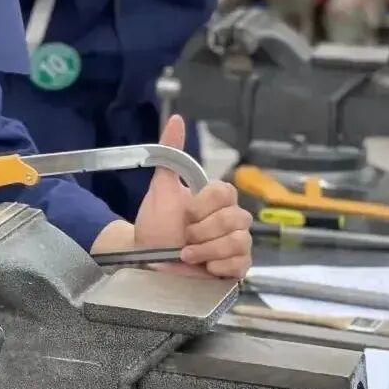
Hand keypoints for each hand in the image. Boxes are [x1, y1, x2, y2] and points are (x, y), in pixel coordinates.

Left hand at [133, 116, 252, 278]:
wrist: (146, 261)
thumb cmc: (155, 225)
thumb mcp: (160, 189)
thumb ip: (169, 155)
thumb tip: (176, 119)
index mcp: (215, 200)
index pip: (226, 192)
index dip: (203, 205)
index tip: (184, 213)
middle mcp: (230, 220)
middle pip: (235, 218)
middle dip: (202, 230)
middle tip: (183, 237)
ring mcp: (236, 244)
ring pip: (239, 241)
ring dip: (206, 249)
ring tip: (187, 253)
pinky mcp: (237, 268)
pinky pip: (241, 263)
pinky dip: (217, 265)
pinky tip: (203, 267)